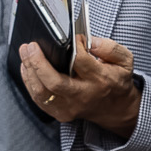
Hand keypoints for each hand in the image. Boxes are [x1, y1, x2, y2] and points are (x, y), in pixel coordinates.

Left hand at [19, 34, 140, 136]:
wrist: (116, 109)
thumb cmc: (117, 81)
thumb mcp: (124, 61)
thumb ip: (110, 48)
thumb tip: (89, 41)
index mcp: (100, 80)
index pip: (81, 61)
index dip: (74, 45)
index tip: (72, 36)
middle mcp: (83, 96)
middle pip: (54, 82)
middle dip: (37, 63)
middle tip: (30, 46)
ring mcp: (70, 107)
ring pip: (42, 93)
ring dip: (29, 71)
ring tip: (25, 53)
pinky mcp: (60, 113)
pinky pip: (40, 100)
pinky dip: (29, 83)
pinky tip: (27, 68)